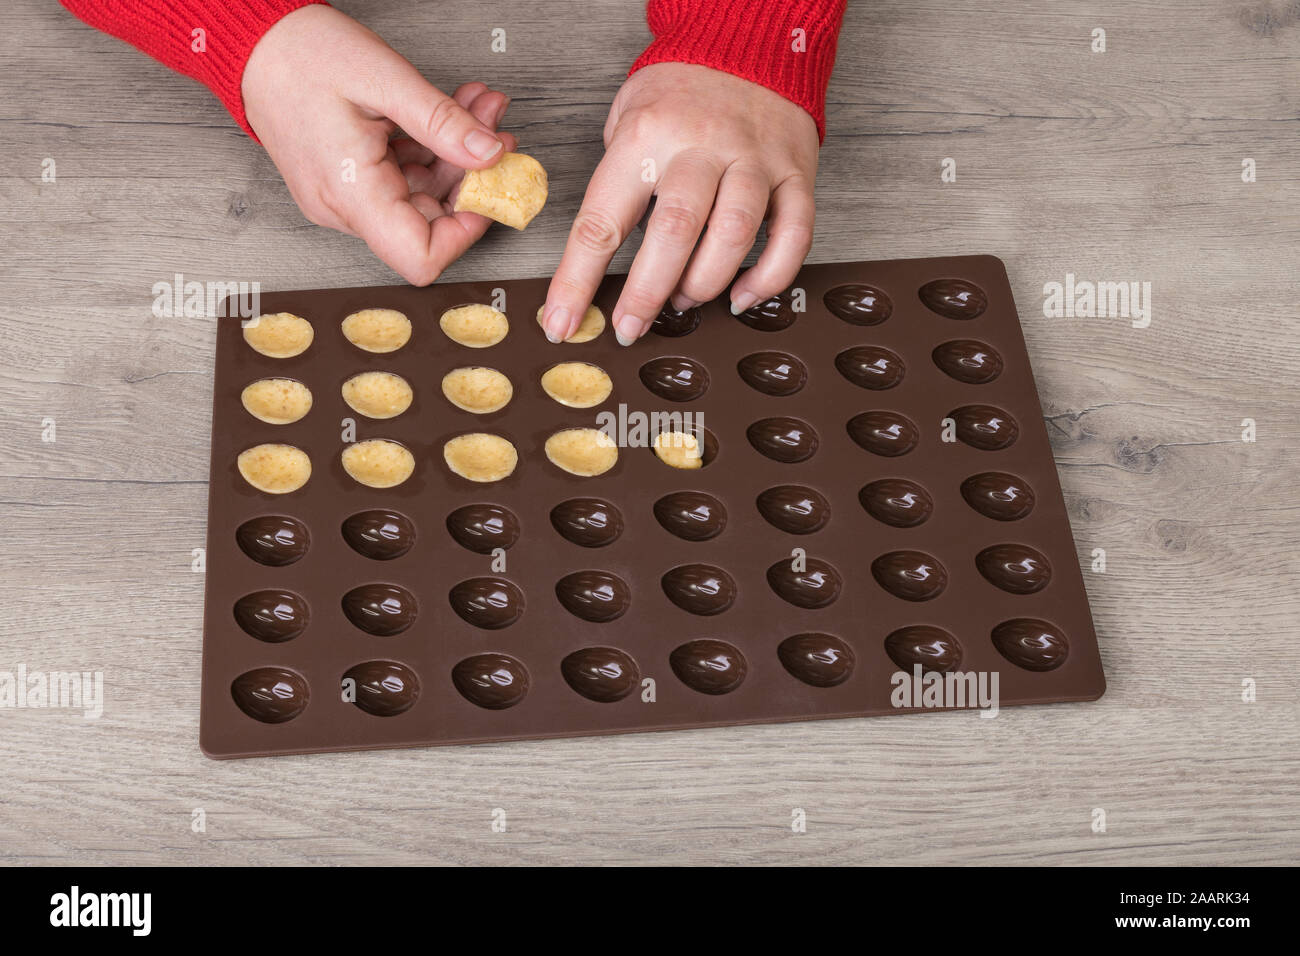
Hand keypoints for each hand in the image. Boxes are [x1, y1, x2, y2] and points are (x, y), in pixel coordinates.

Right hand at [241, 5, 515, 284]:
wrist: (252, 42)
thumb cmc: (299, 55)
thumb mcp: (385, 80)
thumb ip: (443, 123)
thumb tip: (491, 154)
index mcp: (351, 194)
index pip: (421, 257)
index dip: (466, 231)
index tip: (489, 187)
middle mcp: (344, 207)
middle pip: (429, 222)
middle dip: (471, 174)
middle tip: (496, 129)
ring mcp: (345, 196)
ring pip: (420, 195)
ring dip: (457, 154)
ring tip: (478, 109)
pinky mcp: (347, 180)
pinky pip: (401, 178)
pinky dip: (431, 149)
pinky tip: (450, 114)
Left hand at [540, 63, 818, 343]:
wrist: (748, 39)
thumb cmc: (680, 91)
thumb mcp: (626, 119)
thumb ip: (618, 185)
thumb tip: (598, 263)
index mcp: (645, 135)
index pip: (602, 220)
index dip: (577, 281)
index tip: (563, 323)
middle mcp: (701, 146)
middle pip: (674, 232)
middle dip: (646, 294)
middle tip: (631, 326)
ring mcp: (753, 159)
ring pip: (733, 236)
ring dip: (704, 284)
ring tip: (685, 299)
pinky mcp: (795, 172)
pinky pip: (793, 236)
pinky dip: (769, 277)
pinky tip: (743, 294)